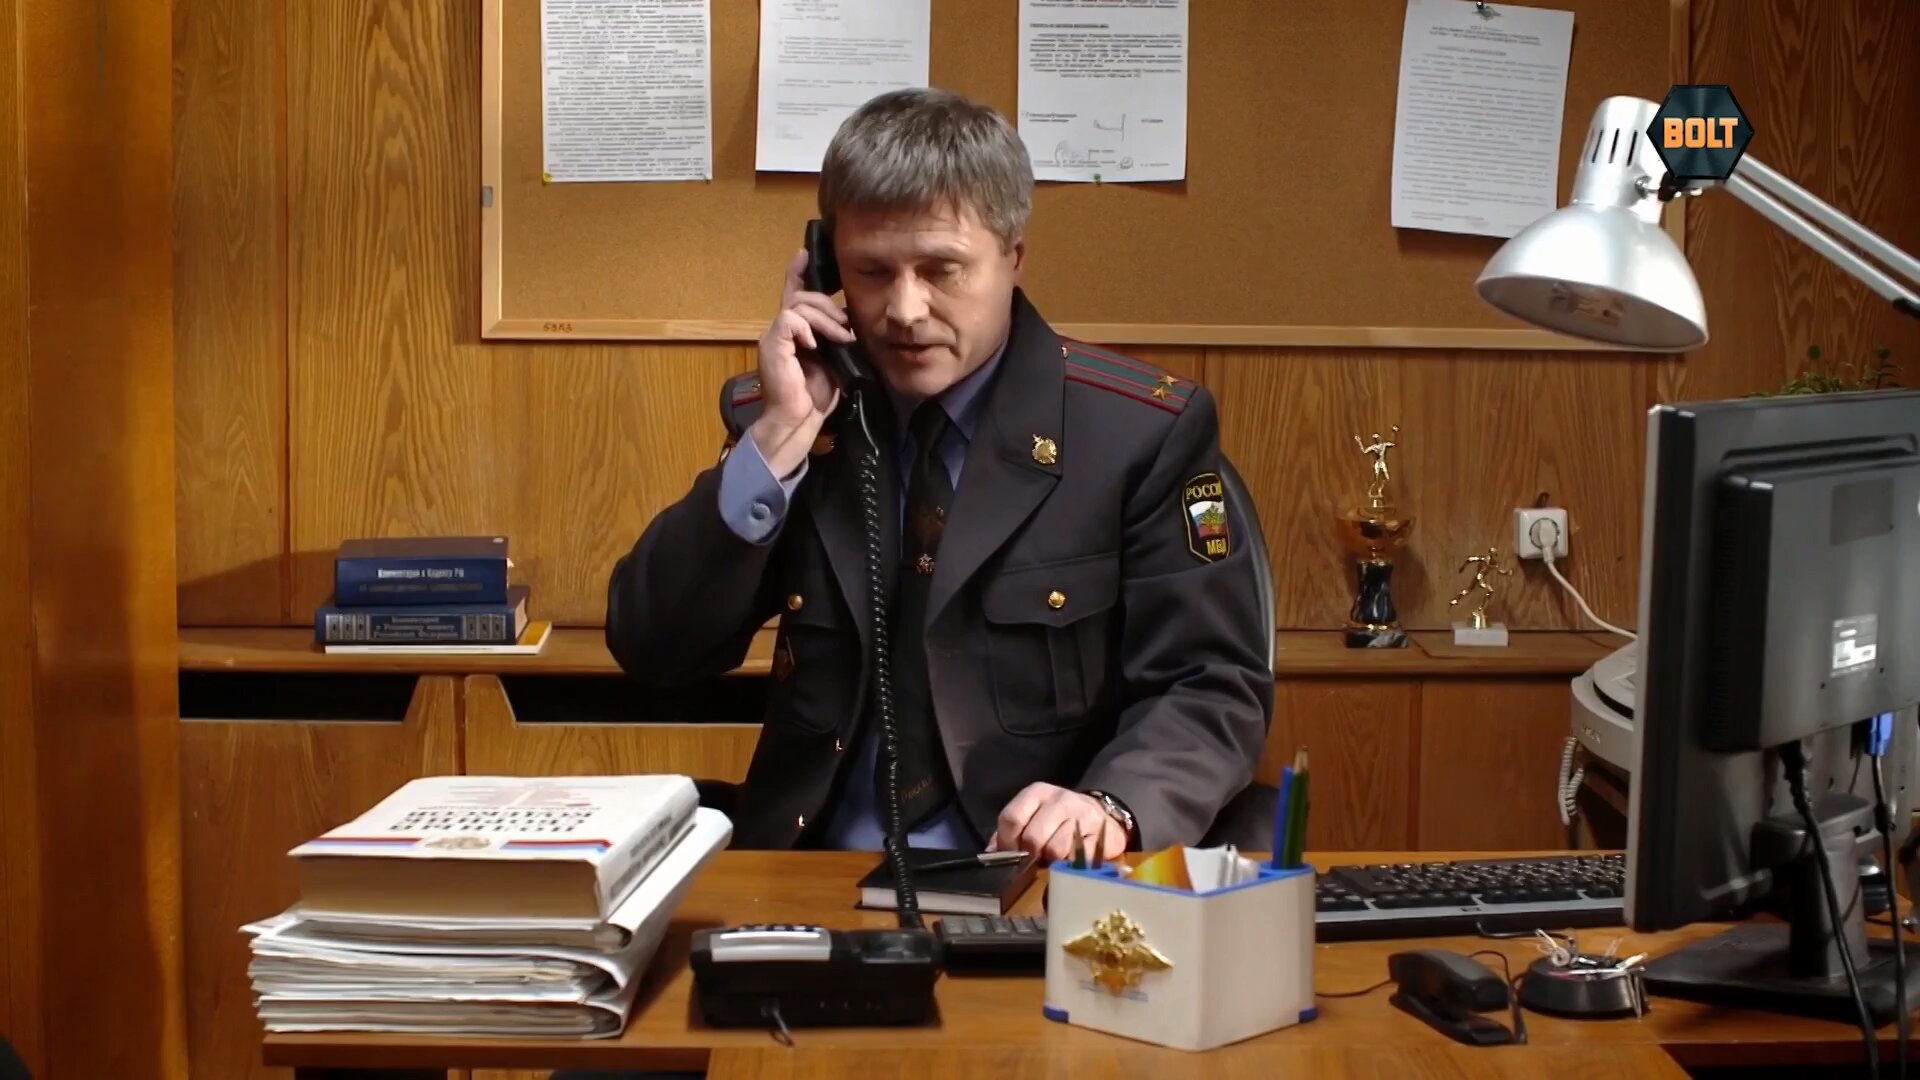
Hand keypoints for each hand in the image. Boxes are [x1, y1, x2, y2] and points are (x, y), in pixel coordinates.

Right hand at [748, 247, 852, 476]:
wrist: (798, 421)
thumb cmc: (816, 397)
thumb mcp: (834, 360)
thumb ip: (836, 339)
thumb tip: (852, 324)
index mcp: (793, 333)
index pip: (794, 294)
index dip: (798, 273)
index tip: (804, 253)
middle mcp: (780, 329)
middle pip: (804, 296)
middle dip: (830, 306)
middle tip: (847, 329)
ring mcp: (774, 335)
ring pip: (800, 304)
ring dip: (827, 319)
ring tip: (841, 339)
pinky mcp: (772, 343)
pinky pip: (790, 318)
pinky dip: (808, 328)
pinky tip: (816, 345)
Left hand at [987, 783, 1126, 862]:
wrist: (1099, 814)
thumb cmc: (1057, 819)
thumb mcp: (1031, 816)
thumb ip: (1009, 833)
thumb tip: (992, 854)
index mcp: (1036, 793)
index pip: (1012, 818)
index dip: (1007, 843)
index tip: (1011, 855)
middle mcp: (1059, 799)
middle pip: (1033, 837)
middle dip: (1031, 855)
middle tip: (1036, 859)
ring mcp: (1082, 814)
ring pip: (1056, 849)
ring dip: (1052, 861)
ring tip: (1055, 859)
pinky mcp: (1101, 832)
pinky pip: (1078, 858)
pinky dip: (1071, 866)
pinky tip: (1072, 861)